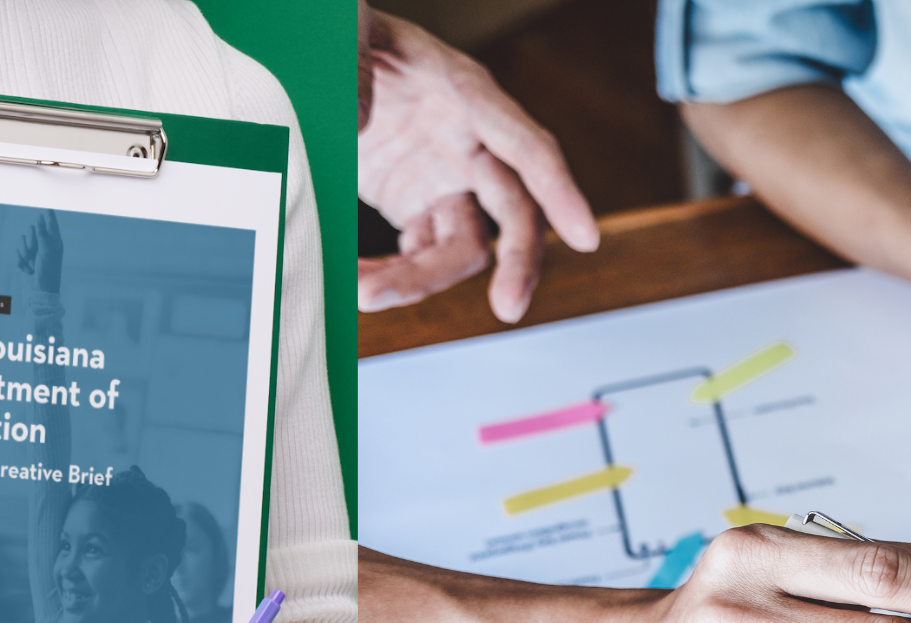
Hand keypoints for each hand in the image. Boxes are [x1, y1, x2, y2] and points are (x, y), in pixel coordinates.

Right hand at [16, 210, 63, 292]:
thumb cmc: (48, 274)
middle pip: (32, 230)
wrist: (38, 293)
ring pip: (22, 240)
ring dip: (25, 254)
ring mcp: (34, 251)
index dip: (48, 214)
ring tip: (32, 265)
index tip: (46, 204)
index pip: (51, 223)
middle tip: (34, 252)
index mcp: (55, 242)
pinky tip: (28, 270)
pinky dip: (20, 262)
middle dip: (30, 242)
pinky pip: (17, 252)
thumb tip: (41, 217)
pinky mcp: (25, 258)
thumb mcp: (47, 252)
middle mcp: (45, 245)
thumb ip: (43, 234)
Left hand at [358, 7, 597, 321]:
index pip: (528, 148)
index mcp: (467, 95)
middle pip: (514, 216)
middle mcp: (468, 145)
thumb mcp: (348, 25)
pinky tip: (356, 277)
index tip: (587, 238)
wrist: (322, 56)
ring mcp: (443, 181)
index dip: (560, 192)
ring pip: (460, 250)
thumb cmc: (349, 30)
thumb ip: (355, 64)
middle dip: (517, 263)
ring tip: (366, 291)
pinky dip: (389, 275)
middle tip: (508, 308)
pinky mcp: (412, 207)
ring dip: (419, 280)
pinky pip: (415, 255)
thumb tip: (363, 120)